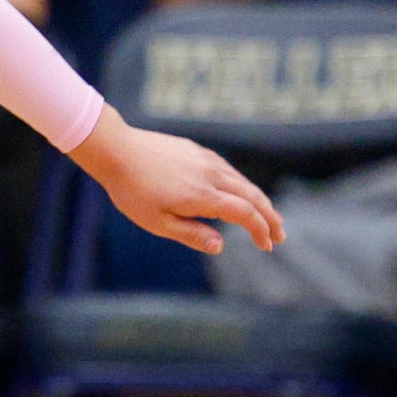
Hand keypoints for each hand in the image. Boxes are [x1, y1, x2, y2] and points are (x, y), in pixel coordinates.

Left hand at [69, 107, 282, 255]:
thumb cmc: (132, 190)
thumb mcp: (157, 222)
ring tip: (267, 217)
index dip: (261, 230)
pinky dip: (243, 186)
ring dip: (259, 201)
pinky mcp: (198, 151)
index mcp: (203, 196)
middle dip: (270, 217)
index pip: (245, 214)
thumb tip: (220, 246)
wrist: (116, 150)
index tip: (267, 245)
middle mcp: (212, 175)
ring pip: (243, 182)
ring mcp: (207, 160)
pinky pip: (229, 171)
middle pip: (253, 196)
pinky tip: (240, 194)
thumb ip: (190, 234)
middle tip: (280, 235)